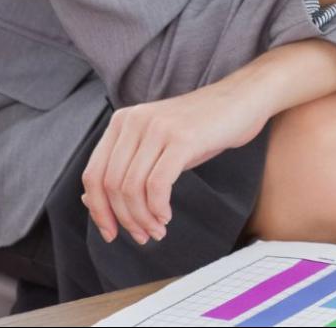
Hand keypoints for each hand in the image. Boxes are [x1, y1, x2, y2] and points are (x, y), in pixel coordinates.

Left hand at [80, 80, 266, 244]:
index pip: (93, 175)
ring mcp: (158, 127)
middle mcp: (134, 121)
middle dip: (124, 219)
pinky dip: (158, 208)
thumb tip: (89, 202)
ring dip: (142, 218)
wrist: (246, 98)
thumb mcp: (159, 146)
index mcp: (122, 122)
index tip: (111, 232)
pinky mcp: (182, 138)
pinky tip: (167, 216)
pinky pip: (157, 185)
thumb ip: (127, 168)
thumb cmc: (204, 126)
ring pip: (132, 188)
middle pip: (111, 185)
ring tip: (157, 230)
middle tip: (142, 236)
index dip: (98, 210)